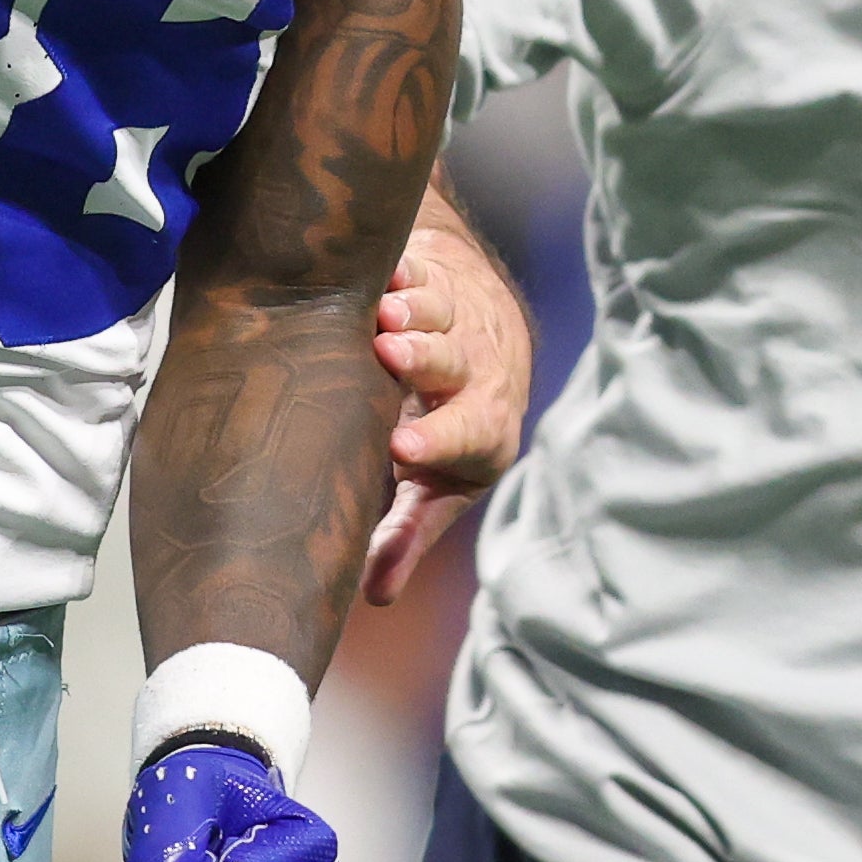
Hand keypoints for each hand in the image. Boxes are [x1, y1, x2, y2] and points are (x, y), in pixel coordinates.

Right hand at [364, 205, 533, 605]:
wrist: (487, 330)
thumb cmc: (452, 423)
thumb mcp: (438, 484)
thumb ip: (408, 533)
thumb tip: (374, 595)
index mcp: (483, 431)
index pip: (465, 436)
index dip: (436, 440)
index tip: (401, 447)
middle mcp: (476, 372)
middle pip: (453, 365)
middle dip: (424, 360)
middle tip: (391, 354)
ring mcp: (455, 319)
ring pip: (437, 312)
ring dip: (413, 311)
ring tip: (385, 312)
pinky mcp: (431, 277)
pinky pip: (417, 268)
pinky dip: (400, 267)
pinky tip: (381, 265)